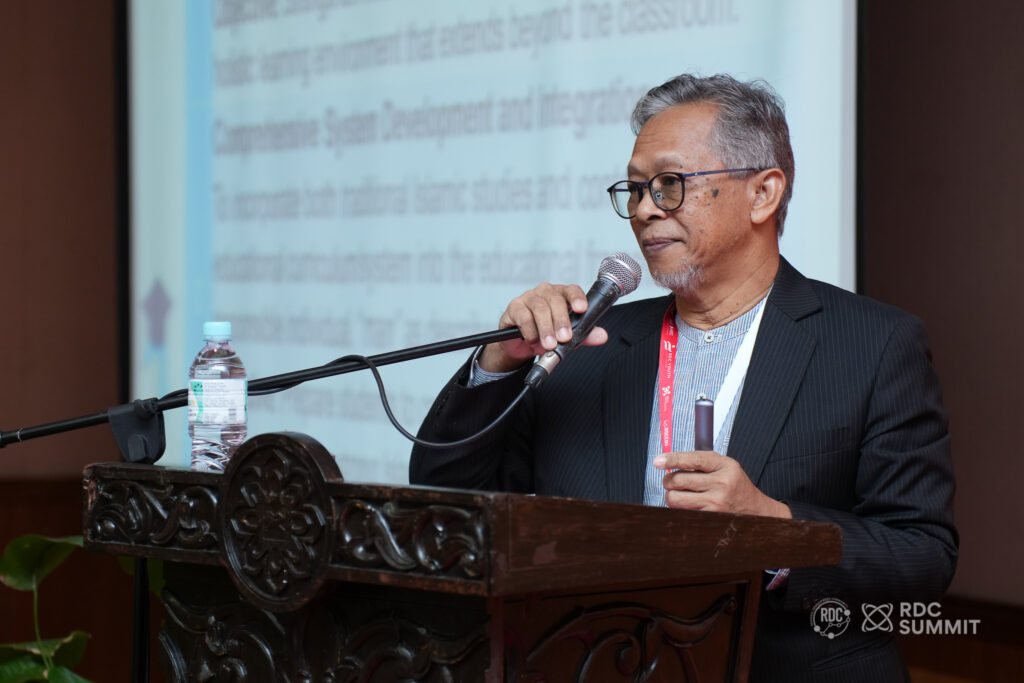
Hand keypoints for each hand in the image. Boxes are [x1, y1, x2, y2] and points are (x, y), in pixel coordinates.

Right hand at [478, 282, 608, 372]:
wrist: (520, 344)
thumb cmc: (546, 334)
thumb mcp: (567, 337)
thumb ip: (584, 335)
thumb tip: (602, 336)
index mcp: (561, 295)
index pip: (571, 290)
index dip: (577, 298)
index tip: (582, 309)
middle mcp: (545, 292)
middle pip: (555, 300)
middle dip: (561, 320)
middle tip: (564, 338)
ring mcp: (529, 297)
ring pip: (540, 308)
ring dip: (546, 328)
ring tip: (549, 344)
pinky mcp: (514, 307)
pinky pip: (523, 316)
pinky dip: (529, 331)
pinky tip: (532, 340)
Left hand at [653, 451, 791, 517]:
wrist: (756, 510)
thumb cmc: (735, 486)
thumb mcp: (725, 467)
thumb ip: (702, 462)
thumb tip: (670, 462)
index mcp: (724, 465)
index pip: (693, 459)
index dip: (672, 459)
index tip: (658, 461)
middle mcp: (721, 483)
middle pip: (678, 480)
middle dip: (668, 481)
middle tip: (670, 482)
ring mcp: (716, 502)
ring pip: (676, 498)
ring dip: (671, 496)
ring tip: (678, 495)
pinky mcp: (711, 517)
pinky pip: (682, 512)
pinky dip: (679, 509)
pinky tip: (688, 506)